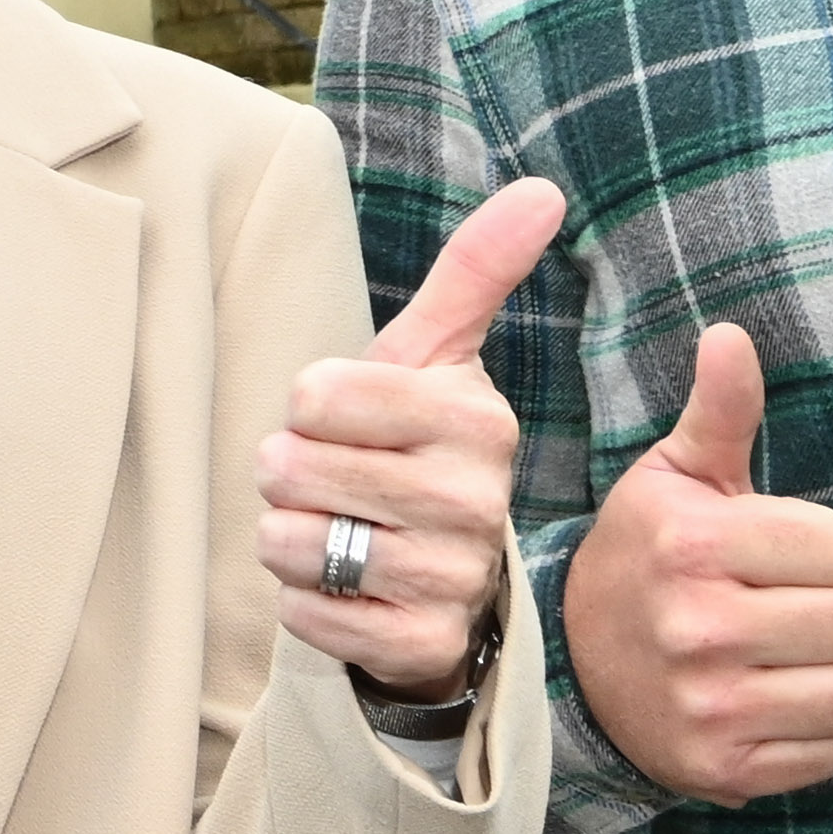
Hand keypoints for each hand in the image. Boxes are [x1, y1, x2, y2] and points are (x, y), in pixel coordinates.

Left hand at [259, 178, 564, 698]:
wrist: (444, 578)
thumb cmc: (419, 447)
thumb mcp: (437, 356)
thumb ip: (476, 271)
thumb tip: (543, 187)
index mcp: (478, 421)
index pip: (316, 394)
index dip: (308, 408)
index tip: (346, 421)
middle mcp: (477, 502)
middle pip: (291, 467)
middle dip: (289, 473)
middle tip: (335, 482)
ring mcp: (454, 581)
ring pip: (293, 542)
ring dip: (292, 538)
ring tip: (340, 532)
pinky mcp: (420, 646)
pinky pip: (307, 615)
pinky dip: (305, 602)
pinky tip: (347, 590)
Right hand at [557, 322, 832, 802]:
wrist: (572, 668)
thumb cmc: (646, 558)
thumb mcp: (672, 479)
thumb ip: (719, 412)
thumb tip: (733, 334)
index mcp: (691, 544)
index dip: (820, 550)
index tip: (773, 557)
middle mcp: (698, 627)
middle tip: (787, 611)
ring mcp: (711, 706)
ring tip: (788, 660)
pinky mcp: (725, 770)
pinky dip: (818, 734)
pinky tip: (772, 707)